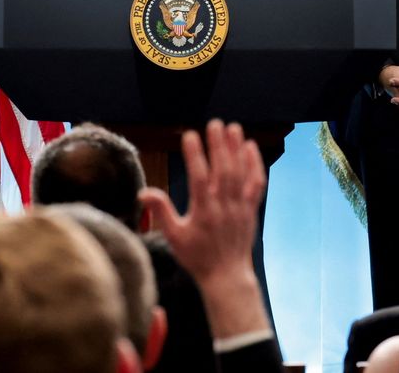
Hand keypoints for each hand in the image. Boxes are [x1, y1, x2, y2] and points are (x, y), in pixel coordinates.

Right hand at [138, 120, 265, 283]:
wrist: (226, 276)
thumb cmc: (197, 257)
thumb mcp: (174, 237)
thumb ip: (161, 212)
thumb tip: (143, 193)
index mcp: (203, 212)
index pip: (199, 178)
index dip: (196, 156)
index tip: (190, 135)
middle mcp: (224, 207)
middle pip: (223, 170)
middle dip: (219, 145)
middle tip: (214, 123)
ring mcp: (240, 207)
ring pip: (240, 174)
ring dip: (236, 149)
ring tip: (232, 127)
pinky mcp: (251, 209)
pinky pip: (256, 184)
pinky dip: (255, 164)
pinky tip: (250, 147)